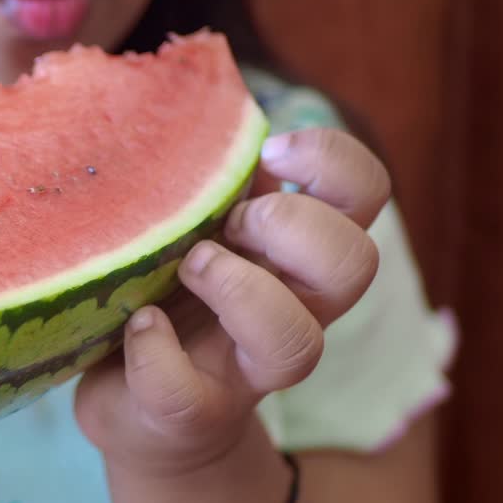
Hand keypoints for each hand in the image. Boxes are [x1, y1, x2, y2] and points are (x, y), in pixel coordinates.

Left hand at [74, 128, 389, 476]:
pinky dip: (157, 354)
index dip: (336, 162)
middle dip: (296, 227)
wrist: (136, 412)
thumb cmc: (163, 291)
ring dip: (243, 291)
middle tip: (231, 222)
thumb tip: (166, 89)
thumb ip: (198, 174)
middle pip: (357, 264)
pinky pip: (188, 393)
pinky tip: (137, 325)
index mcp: (293, 249)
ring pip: (299, 341)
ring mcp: (245, 368)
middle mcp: (291, 307)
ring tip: (191, 266)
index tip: (273, 150)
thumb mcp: (185, 221)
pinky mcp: (190, 412)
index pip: (365, 193)